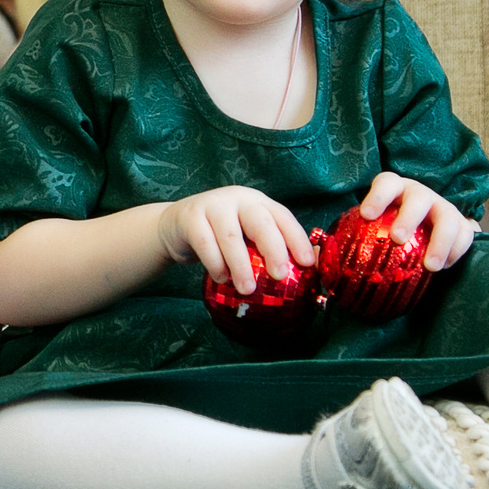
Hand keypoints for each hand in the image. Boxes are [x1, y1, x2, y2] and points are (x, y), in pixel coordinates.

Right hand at [156, 186, 315, 293]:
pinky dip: (214, 263)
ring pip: (230, 235)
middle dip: (273, 249)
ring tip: (247, 289)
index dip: (297, 239)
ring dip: (241, 265)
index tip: (307, 263)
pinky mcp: (190, 216)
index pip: (283, 217)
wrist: (176, 226)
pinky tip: (221, 278)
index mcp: (258, 203)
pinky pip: (204, 242)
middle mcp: (238, 199)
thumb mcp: (248, 238)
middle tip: (279, 276)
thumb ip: (272, 248)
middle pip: (260, 221)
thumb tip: (312, 265)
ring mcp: (213, 205)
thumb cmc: (220, 236)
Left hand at [358, 173, 477, 270]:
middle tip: (397, 239)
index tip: (366, 215)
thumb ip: (351, 238)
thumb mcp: (372, 225)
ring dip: (439, 242)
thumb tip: (321, 261)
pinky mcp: (462, 224)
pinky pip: (465, 235)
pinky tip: (445, 267)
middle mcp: (420, 195)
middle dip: (408, 217)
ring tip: (429, 267)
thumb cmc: (389, 227)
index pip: (387, 183)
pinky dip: (456, 251)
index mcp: (395, 190)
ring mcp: (443, 207)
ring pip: (447, 217)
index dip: (377, 196)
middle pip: (417, 199)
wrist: (428, 228)